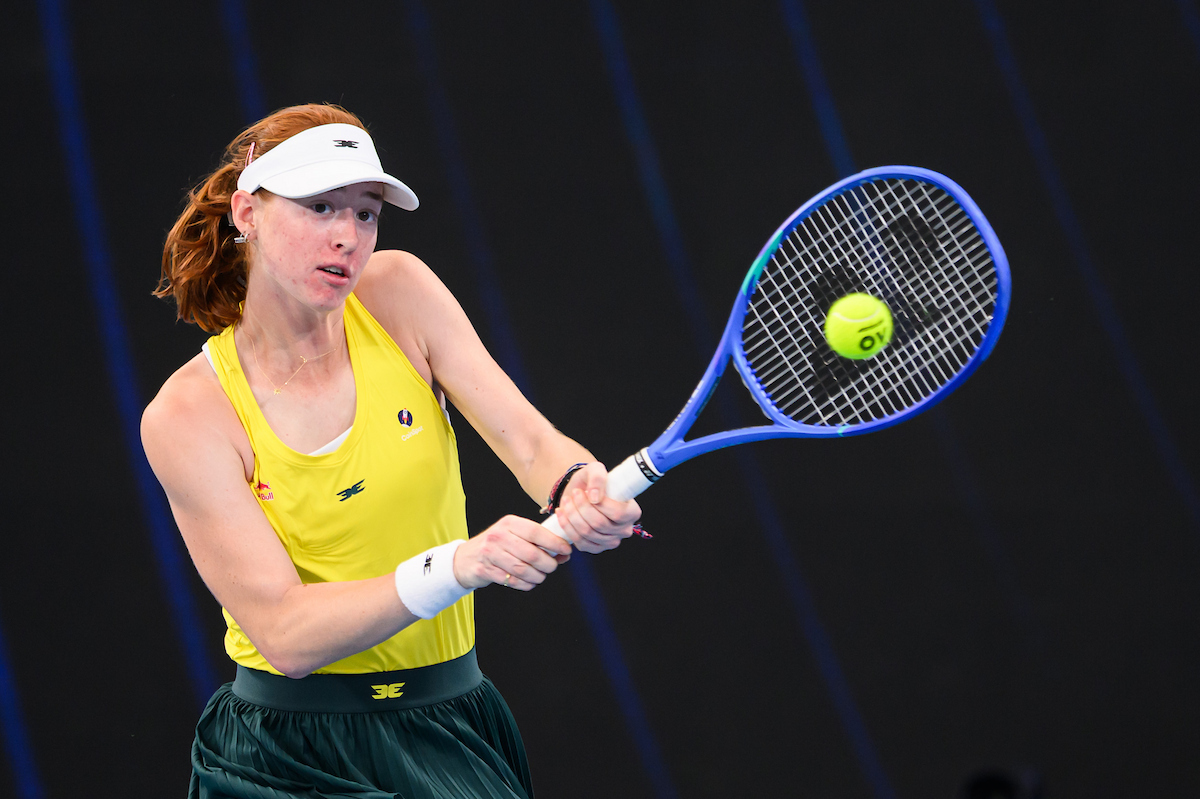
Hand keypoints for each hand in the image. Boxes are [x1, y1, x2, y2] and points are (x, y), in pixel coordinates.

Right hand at [452, 515, 572, 590]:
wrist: (466, 558)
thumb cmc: (497, 545)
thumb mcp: (514, 535)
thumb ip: (536, 542)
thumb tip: (563, 552)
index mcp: (509, 523)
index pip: (536, 532)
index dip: (554, 543)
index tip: (566, 550)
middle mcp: (499, 536)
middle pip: (531, 554)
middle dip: (548, 564)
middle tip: (553, 566)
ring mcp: (490, 553)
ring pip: (523, 569)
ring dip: (537, 576)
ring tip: (541, 576)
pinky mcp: (485, 570)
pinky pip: (512, 581)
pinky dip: (525, 584)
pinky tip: (529, 582)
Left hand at [553, 462, 641, 553]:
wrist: (580, 492)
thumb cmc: (592, 482)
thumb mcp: (595, 470)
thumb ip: (597, 477)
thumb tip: (595, 497)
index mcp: (632, 512)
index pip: (618, 513)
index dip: (600, 504)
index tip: (585, 492)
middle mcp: (624, 530)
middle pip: (600, 524)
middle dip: (581, 508)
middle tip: (573, 494)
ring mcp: (610, 541)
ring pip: (587, 533)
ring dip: (572, 515)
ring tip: (566, 501)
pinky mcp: (595, 548)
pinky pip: (580, 542)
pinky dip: (568, 527)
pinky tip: (562, 513)